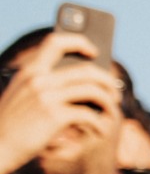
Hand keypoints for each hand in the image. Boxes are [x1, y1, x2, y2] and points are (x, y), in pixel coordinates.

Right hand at [0, 33, 121, 173]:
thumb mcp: (21, 98)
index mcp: (28, 72)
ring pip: (93, 90)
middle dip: (107, 81)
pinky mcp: (55, 115)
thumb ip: (44, 86)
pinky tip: (100, 131)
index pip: (55, 42)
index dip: (79, 42)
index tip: (95, 51)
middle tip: (115, 93)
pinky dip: (99, 124)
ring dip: (108, 102)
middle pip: (87, 70)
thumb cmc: (11, 127)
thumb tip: (86, 87)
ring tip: (111, 112)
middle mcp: (38, 79)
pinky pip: (89, 115)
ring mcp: (47, 96)